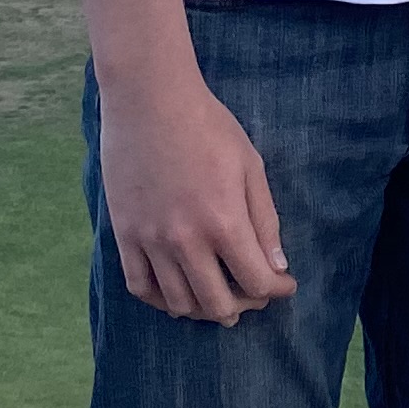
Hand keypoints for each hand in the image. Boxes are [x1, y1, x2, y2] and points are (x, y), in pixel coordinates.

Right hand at [100, 64, 296, 325]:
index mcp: (224, 221)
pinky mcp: (125, 233)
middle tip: (253, 294)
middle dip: (244, 306)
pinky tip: (177, 293)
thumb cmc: (207, 124)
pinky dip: (161, 300)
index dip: (276, 290)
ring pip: (179, 303)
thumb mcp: (249, 165)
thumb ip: (265, 220)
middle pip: (218, 304)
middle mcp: (186, 240)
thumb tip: (277, 266)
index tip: (284, 284)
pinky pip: (140, 287)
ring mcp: (151, 240)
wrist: (149, 98)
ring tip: (218, 298)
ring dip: (204, 309)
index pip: (257, 282)